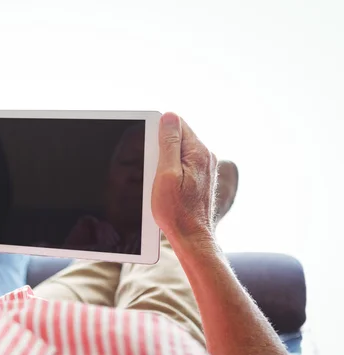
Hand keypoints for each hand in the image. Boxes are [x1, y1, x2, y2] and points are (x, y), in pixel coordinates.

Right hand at [151, 112, 217, 242]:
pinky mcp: (200, 178)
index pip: (177, 124)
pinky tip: (165, 185)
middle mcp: (206, 157)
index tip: (147, 146)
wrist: (192, 237)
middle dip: (160, 147)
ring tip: (159, 180)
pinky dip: (170, 170)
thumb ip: (169, 144)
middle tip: (153, 168)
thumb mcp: (166, 174)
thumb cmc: (176, 211)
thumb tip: (168, 117)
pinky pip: (182, 164)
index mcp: (198, 153)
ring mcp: (205, 168)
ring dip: (165, 160)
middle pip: (178, 137)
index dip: (158, 131)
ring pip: (179, 151)